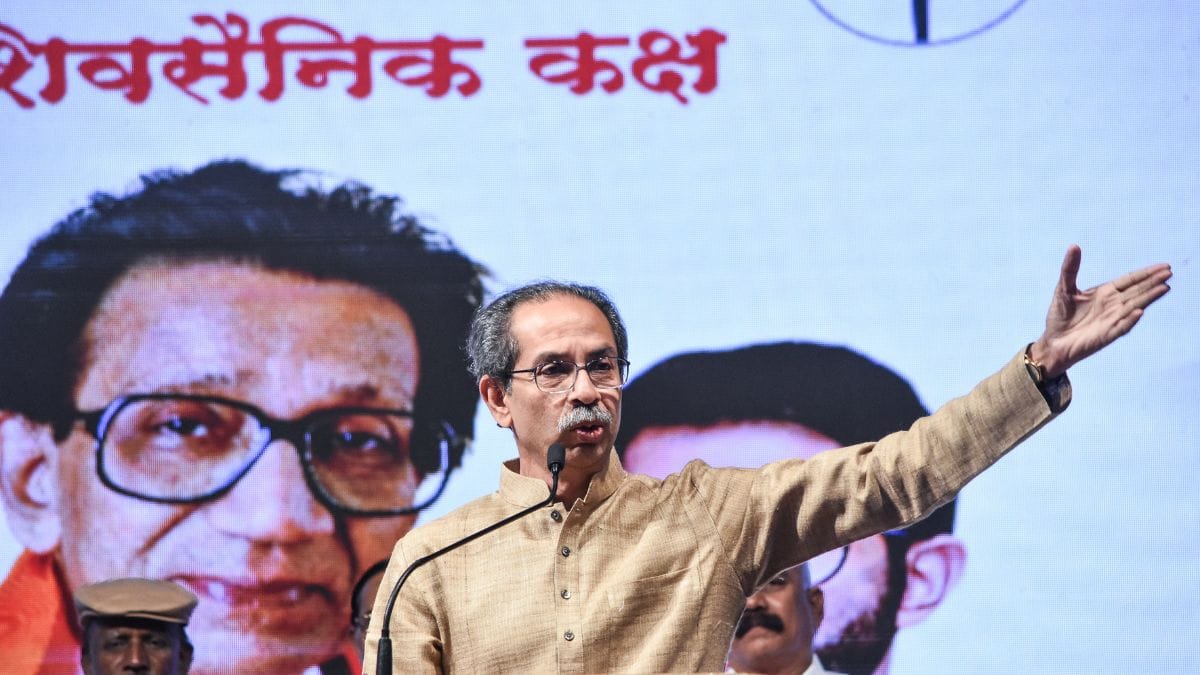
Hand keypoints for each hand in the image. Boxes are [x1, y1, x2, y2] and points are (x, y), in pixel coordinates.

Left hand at [1030, 245, 1171, 376]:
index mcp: (1105, 293)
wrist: (1054, 341)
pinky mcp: (1107, 335)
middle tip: (1168, 273)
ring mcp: (1112, 320)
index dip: (1146, 273)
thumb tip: (1074, 246)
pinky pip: (1121, 327)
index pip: (1130, 280)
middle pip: (1137, 291)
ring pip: (1134, 306)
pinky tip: (1139, 312)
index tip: (1164, 266)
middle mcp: (1113, 305)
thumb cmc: (1060, 315)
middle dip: (1152, 282)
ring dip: (1148, 298)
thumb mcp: (1064, 288)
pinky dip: (1129, 320)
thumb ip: (1070, 268)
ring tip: (1163, 287)